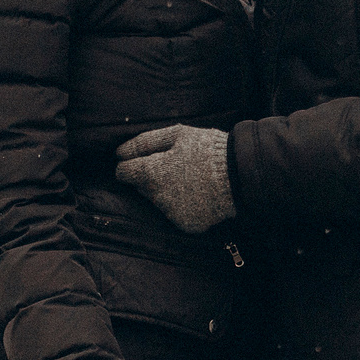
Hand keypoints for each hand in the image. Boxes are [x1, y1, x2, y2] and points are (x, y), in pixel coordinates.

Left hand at [114, 125, 235, 233]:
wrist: (239, 175)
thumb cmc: (207, 149)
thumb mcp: (177, 134)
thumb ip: (144, 142)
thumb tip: (119, 152)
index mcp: (151, 173)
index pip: (123, 172)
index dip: (130, 164)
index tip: (143, 160)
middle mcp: (157, 197)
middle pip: (142, 188)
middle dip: (152, 178)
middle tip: (176, 167)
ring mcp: (171, 214)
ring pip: (159, 201)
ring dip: (168, 192)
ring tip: (191, 179)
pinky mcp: (186, 225)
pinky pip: (177, 214)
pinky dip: (184, 205)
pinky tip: (199, 194)